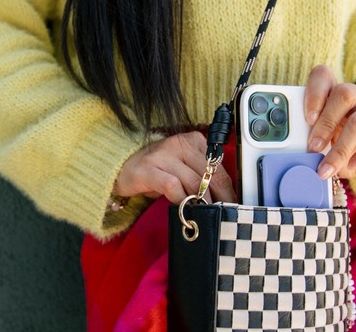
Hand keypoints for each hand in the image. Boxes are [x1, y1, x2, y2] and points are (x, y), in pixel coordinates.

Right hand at [114, 131, 235, 203]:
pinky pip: (172, 186)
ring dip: (201, 202)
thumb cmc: (157, 169)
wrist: (123, 167)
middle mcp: (179, 144)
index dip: (228, 188)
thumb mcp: (183, 166)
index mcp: (193, 140)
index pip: (218, 166)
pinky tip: (182, 207)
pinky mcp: (148, 169)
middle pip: (209, 174)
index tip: (232, 204)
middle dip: (219, 198)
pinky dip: (180, 199)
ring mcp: (162, 155)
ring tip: (204, 213)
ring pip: (193, 181)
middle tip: (222, 214)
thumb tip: (225, 196)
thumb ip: (201, 174)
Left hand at [305, 65, 355, 181]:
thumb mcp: (326, 143)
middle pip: (344, 94)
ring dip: (341, 148)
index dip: (314, 92)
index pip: (323, 75)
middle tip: (314, 148)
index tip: (307, 119)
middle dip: (326, 123)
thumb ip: (314, 139)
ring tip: (329, 167)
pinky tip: (354, 164)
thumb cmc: (347, 149)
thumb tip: (298, 152)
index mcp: (338, 94)